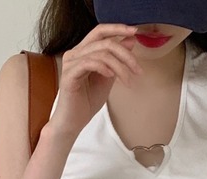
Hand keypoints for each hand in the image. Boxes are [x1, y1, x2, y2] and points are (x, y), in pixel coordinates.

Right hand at [47, 25, 143, 141]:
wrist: (73, 122)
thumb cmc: (87, 101)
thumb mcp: (108, 77)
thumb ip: (117, 60)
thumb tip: (130, 40)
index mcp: (83, 51)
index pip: (100, 31)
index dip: (117, 28)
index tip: (135, 31)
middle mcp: (75, 52)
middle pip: (104, 42)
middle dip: (125, 54)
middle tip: (137, 69)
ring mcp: (71, 63)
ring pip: (100, 53)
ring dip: (119, 66)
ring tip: (128, 80)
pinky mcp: (69, 75)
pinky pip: (89, 63)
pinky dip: (103, 68)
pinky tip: (111, 76)